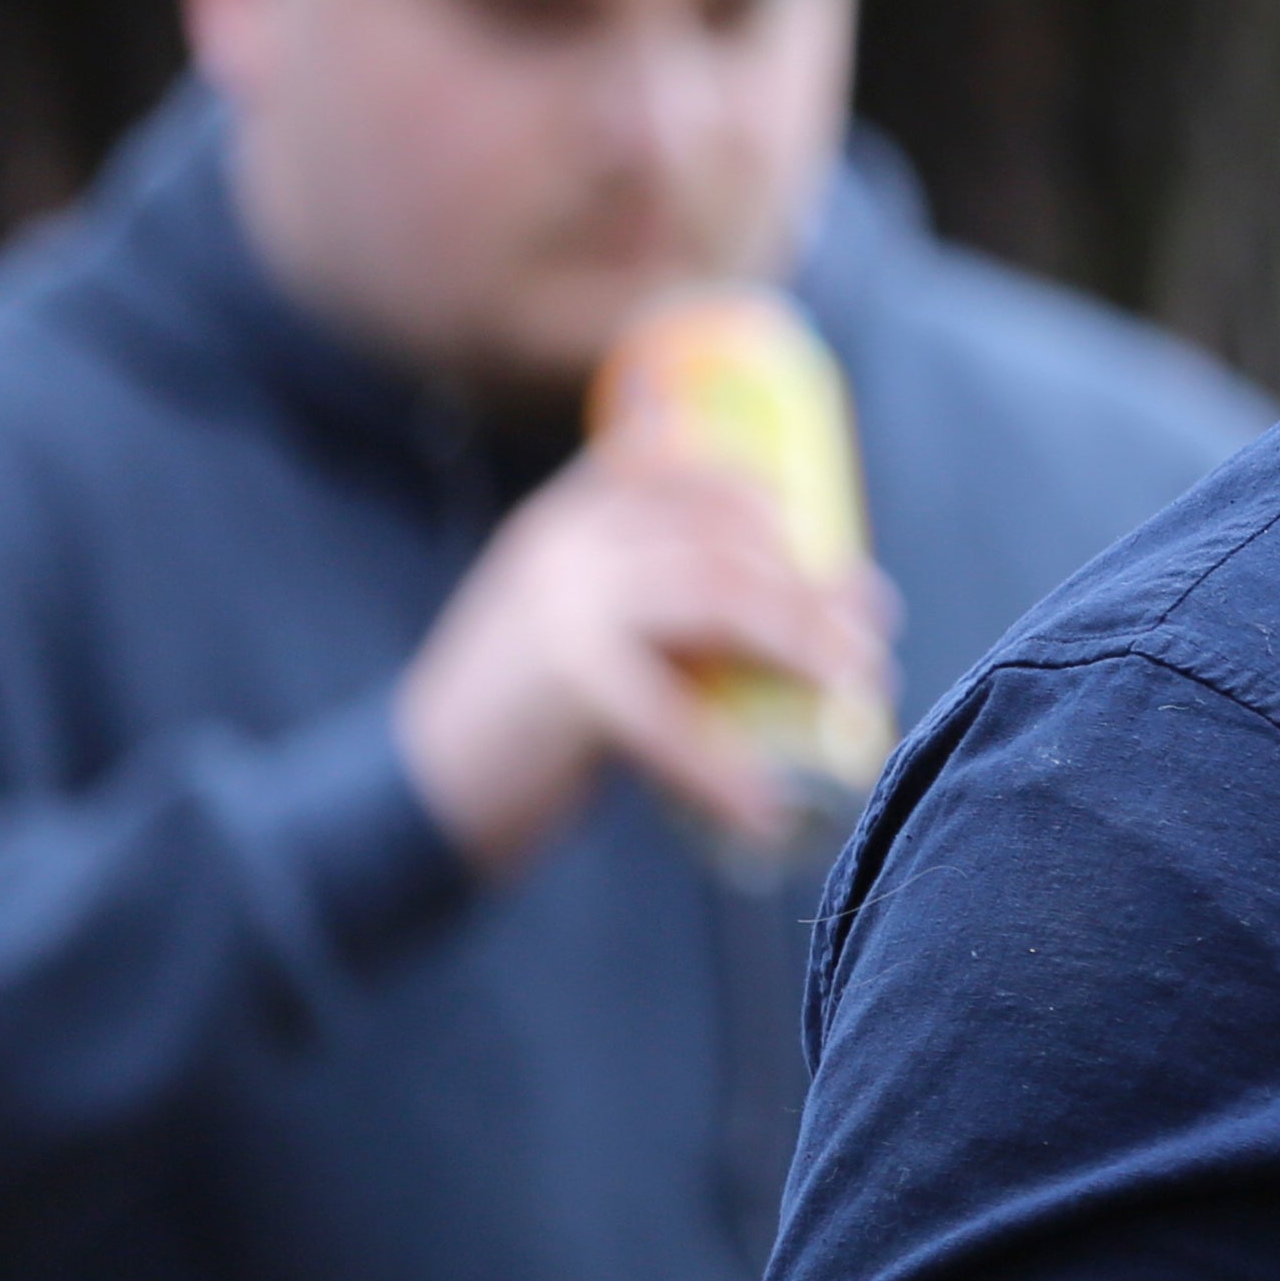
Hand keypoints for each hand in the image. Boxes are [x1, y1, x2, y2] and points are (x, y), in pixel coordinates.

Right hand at [392, 443, 895, 876]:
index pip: (676, 469)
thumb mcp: (566, 629)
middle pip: (724, 545)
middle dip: (812, 584)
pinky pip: (678, 722)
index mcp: (563, 523)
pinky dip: (731, 770)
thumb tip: (776, 613)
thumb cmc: (513, 724)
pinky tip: (769, 810)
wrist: (406, 794)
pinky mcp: (569, 683)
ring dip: (805, 645)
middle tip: (873, 628)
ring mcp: (563, 607)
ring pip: (722, 602)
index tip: (825, 541)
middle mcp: (565, 547)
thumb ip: (643, 603)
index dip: (761, 497)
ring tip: (858, 688)